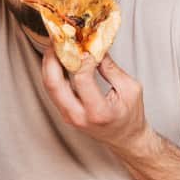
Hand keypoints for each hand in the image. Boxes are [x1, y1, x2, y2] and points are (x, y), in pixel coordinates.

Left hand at [41, 48, 155, 153]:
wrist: (125, 138)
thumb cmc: (131, 115)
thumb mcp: (130, 89)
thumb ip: (111, 69)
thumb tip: (95, 48)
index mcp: (99, 112)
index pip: (82, 81)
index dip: (82, 61)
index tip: (86, 48)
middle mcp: (78, 116)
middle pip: (53, 84)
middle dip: (52, 58)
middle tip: (57, 40)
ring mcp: (68, 116)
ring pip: (48, 87)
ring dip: (49, 64)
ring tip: (55, 46)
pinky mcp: (64, 113)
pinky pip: (52, 91)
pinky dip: (52, 73)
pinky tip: (57, 59)